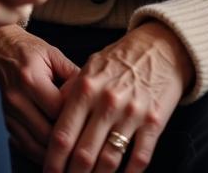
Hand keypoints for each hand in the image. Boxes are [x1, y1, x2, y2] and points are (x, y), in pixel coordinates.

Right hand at [0, 24, 78, 163]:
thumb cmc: (27, 49)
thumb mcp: (53, 54)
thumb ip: (74, 76)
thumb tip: (93, 100)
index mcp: (30, 78)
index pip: (58, 111)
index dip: (74, 116)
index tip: (84, 115)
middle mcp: (16, 98)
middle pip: (47, 133)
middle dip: (66, 139)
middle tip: (82, 139)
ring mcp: (7, 112)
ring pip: (34, 146)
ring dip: (53, 152)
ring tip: (69, 151)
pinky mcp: (3, 120)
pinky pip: (23, 146)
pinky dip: (38, 152)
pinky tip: (51, 152)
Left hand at [44, 22, 193, 172]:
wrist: (159, 48)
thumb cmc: (120, 59)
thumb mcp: (89, 67)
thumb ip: (71, 92)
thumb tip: (52, 118)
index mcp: (86, 87)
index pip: (63, 133)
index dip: (53, 159)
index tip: (48, 172)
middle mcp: (107, 102)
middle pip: (83, 153)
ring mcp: (132, 114)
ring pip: (109, 160)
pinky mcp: (154, 122)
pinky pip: (139, 158)